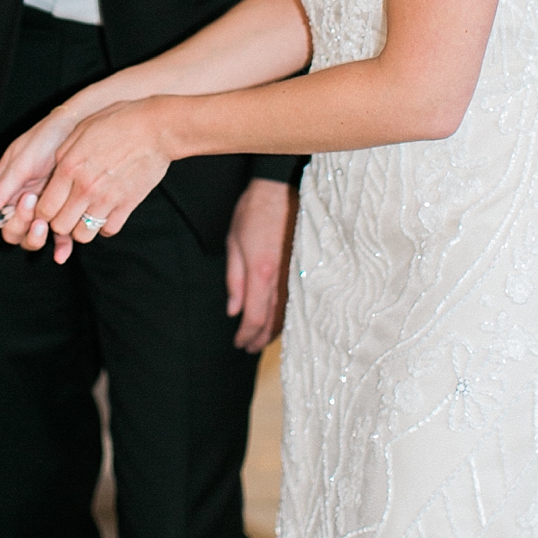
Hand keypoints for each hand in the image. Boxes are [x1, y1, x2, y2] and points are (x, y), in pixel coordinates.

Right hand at [0, 101, 84, 250]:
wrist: (79, 128)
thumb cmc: (44, 139)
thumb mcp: (20, 162)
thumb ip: (0, 189)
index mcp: (2, 191)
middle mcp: (18, 204)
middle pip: (10, 232)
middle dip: (17, 224)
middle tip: (29, 202)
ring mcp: (40, 210)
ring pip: (31, 238)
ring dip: (36, 236)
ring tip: (45, 220)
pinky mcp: (62, 212)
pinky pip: (58, 238)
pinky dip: (59, 247)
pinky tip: (63, 251)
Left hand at [29, 96, 178, 264]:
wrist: (155, 128)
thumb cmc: (118, 122)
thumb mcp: (81, 130)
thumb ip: (63, 155)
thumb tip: (55, 174)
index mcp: (69, 168)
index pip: (44, 208)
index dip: (43, 212)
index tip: (49, 207)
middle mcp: (85, 187)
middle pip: (59, 226)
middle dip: (59, 223)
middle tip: (65, 213)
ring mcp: (107, 199)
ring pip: (82, 235)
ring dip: (80, 228)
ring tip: (84, 215)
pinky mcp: (127, 205)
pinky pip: (108, 230)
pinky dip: (104, 226)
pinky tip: (104, 212)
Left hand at [226, 178, 296, 352]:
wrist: (281, 189)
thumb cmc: (253, 213)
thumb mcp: (233, 243)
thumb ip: (234, 279)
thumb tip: (233, 311)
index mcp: (261, 272)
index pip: (254, 317)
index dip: (246, 335)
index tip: (238, 343)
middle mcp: (282, 278)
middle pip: (273, 322)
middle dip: (259, 339)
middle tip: (248, 348)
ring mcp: (297, 274)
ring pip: (288, 315)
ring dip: (274, 331)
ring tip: (261, 340)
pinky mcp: (305, 269)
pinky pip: (298, 302)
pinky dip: (288, 317)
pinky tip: (281, 321)